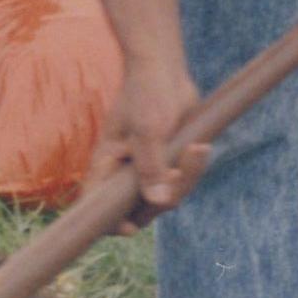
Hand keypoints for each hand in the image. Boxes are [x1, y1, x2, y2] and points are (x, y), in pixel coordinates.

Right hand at [90, 61, 208, 215]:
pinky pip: (180, 181)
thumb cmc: (147, 93)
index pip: (96, 205)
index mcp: (106, 165)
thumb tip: (157, 203)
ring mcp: (146, 168)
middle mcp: (123, 172)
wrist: (163, 70)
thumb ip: (150, 167)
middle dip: (164, 198)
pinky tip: (200, 147)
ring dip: (186, 179)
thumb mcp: (148, 129)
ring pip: (165, 196)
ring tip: (198, 148)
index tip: (128, 227)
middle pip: (139, 209)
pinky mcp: (166, 162)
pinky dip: (193, 169)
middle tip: (180, 170)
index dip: (108, 223)